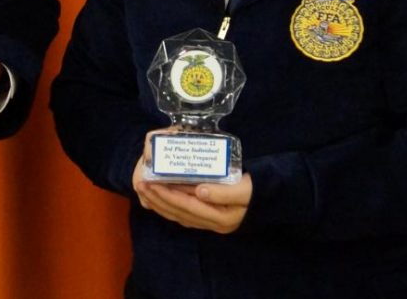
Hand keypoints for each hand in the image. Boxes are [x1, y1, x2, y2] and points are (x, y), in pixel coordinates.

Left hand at [132, 153, 251, 233]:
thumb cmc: (254, 189)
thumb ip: (224, 192)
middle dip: (159, 198)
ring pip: (179, 216)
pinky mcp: (207, 219)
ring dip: (160, 203)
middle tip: (141, 183)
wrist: (265, 197)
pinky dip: (168, 207)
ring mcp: (210, 224)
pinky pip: (183, 216)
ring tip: (144, 189)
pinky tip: (157, 199)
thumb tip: (201, 191)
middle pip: (180, 212)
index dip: (169, 195)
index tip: (152, 182)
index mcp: (221, 217)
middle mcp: (213, 224)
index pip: (189, 206)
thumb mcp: (244, 189)